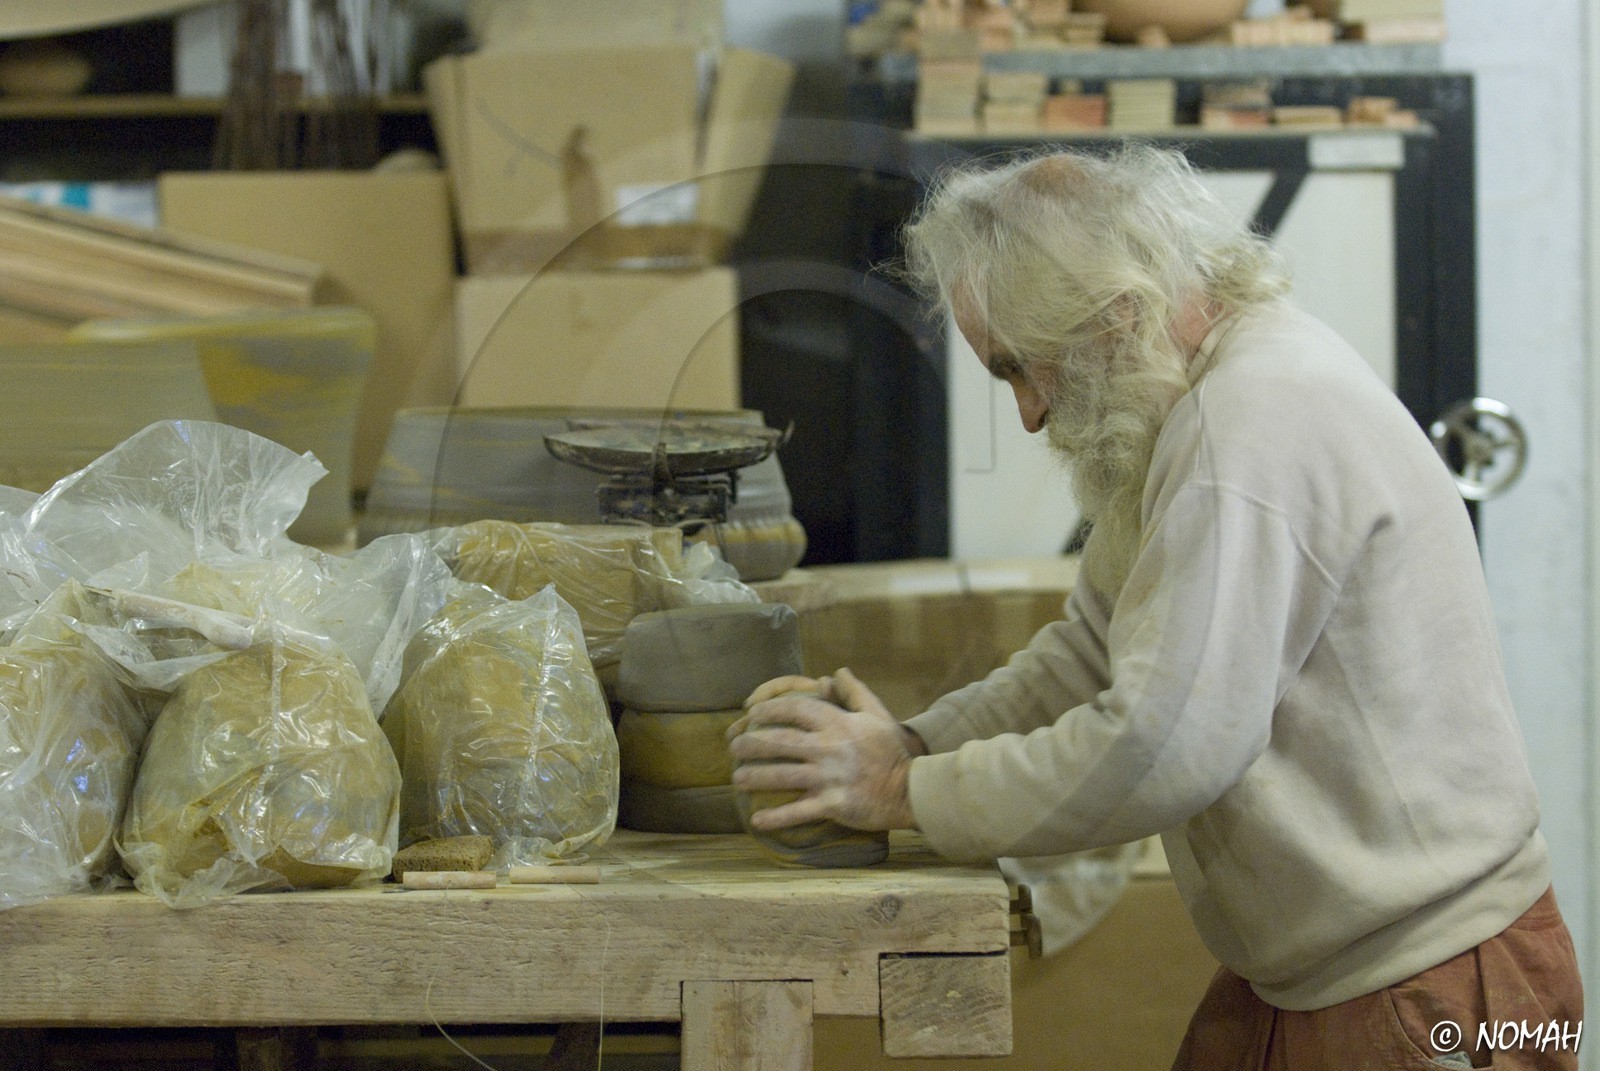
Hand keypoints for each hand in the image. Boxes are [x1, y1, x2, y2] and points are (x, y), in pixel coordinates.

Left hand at [728, 668, 919, 832]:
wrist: (912, 790)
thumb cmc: (892, 751)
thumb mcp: (877, 715)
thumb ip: (855, 692)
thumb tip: (836, 671)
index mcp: (838, 724)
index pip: (796, 710)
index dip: (769, 710)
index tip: (751, 715)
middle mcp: (829, 748)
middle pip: (780, 742)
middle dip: (752, 743)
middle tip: (734, 747)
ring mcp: (830, 777)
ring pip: (783, 776)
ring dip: (755, 777)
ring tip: (736, 778)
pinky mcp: (833, 804)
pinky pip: (798, 812)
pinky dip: (776, 817)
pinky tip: (757, 821)